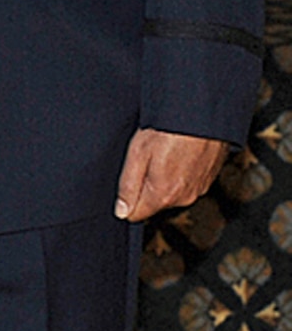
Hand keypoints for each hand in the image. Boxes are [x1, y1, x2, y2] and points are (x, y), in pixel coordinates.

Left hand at [113, 128, 228, 220]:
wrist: (202, 116)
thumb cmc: (169, 130)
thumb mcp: (138, 154)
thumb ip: (128, 186)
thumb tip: (122, 212)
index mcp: (163, 195)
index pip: (137, 214)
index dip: (127, 199)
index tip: (126, 180)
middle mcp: (184, 198)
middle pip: (154, 203)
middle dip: (145, 185)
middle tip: (145, 158)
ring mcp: (199, 189)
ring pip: (171, 192)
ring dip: (163, 178)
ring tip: (163, 151)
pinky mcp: (208, 179)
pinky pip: (186, 183)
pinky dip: (180, 172)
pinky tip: (177, 152)